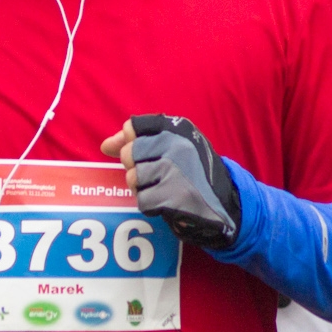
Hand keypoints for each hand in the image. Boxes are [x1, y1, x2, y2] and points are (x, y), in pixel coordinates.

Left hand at [102, 114, 240, 249]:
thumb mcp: (175, 147)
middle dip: (136, 168)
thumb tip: (105, 146)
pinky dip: (152, 205)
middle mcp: (177, 145)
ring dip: (143, 188)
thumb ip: (138, 141)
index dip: (131, 143)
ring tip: (163, 189)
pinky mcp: (173, 196)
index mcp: (178, 129)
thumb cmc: (195, 173)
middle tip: (157, 175)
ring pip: (133, 178)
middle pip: (129, 154)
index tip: (143, 155)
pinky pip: (142, 200)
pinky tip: (168, 202)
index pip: (133, 127)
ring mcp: (175, 171)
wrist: (226, 205)